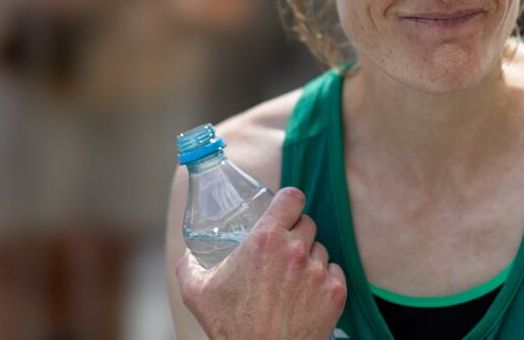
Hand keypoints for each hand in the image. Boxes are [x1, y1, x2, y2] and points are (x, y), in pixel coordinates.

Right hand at [176, 187, 346, 339]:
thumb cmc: (230, 328)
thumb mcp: (197, 292)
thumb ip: (190, 265)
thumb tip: (189, 255)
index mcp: (266, 239)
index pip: (292, 198)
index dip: (288, 202)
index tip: (284, 211)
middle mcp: (296, 250)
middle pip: (307, 223)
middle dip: (295, 233)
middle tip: (281, 253)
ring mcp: (318, 271)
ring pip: (320, 249)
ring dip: (308, 258)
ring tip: (290, 281)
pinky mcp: (335, 291)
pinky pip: (334, 272)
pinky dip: (324, 280)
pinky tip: (306, 294)